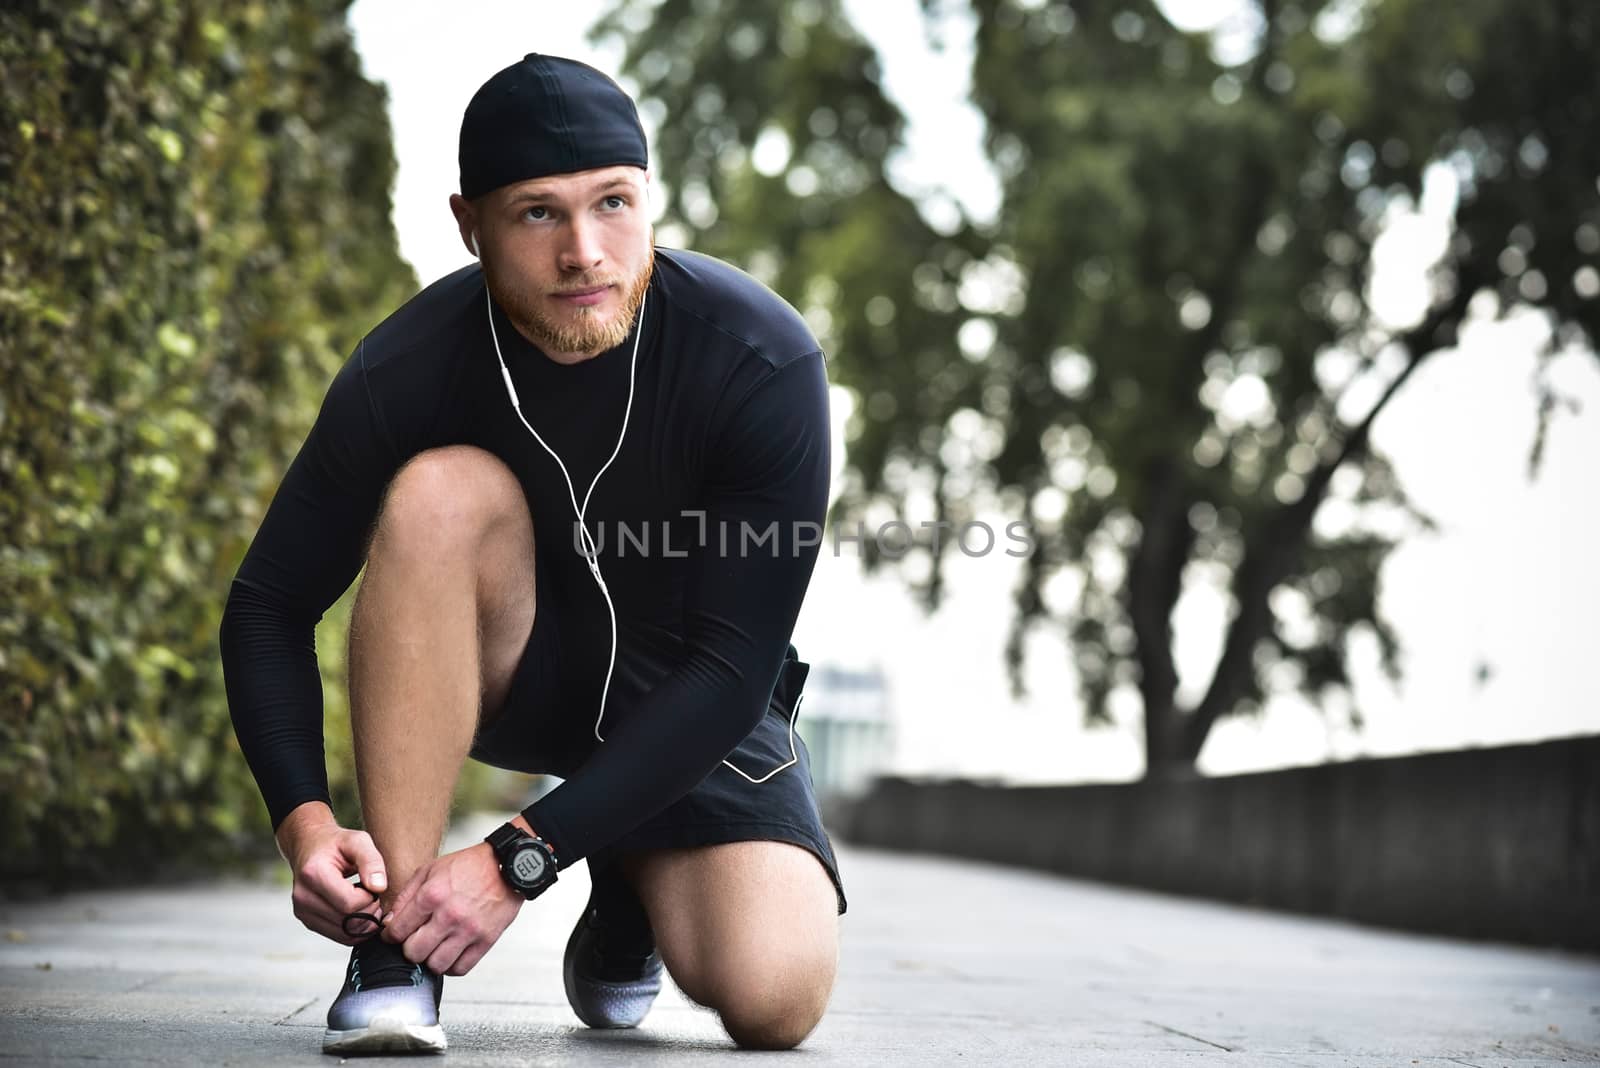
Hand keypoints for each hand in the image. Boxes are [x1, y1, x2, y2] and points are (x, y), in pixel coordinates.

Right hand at [277, 801, 388, 944]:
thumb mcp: (358, 841)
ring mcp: (302, 911)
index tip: (375, 886)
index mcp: (313, 873)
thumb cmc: (337, 842)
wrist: (310, 846)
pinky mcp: (307, 920)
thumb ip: (371, 861)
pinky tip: (360, 911)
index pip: (349, 903)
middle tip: (376, 896)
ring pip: (343, 933)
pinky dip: (354, 929)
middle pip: (347, 921)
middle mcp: (303, 896)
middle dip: (369, 912)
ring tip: (368, 902)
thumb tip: (379, 887)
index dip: (370, 899)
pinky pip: (338, 936)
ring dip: (363, 923)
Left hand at [382, 843, 521, 975]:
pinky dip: (451, 965)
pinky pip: (460, 969)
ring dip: (430, 959)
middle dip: (409, 948)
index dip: (390, 936)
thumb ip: (406, 896)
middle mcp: (449, 915)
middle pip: (414, 953)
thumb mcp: (430, 869)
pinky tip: (450, 952)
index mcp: (432, 895)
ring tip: (434, 947)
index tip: (394, 935)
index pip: (397, 931)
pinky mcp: (486, 941)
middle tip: (415, 940)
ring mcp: (469, 930)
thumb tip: (390, 922)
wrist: (507, 865)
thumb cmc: (470, 866)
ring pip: (436, 965)